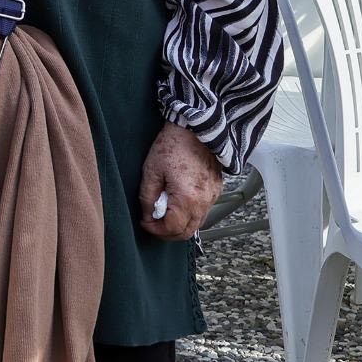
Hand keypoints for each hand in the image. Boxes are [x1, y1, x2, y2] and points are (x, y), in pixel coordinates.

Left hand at [137, 123, 223, 241]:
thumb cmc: (173, 146)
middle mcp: (204, 202)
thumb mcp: (151, 171)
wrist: (195, 129)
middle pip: (187, 232)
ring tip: (163, 211)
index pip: (172, 228)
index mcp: (188, 198)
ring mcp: (213, 197)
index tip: (145, 223)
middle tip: (152, 223)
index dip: (155, 230)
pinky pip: (203, 211)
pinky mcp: (216, 190)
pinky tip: (176, 203)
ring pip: (197, 223)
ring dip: (179, 224)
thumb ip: (148, 198)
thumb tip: (148, 216)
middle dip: (167, 232)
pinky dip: (189, 214)